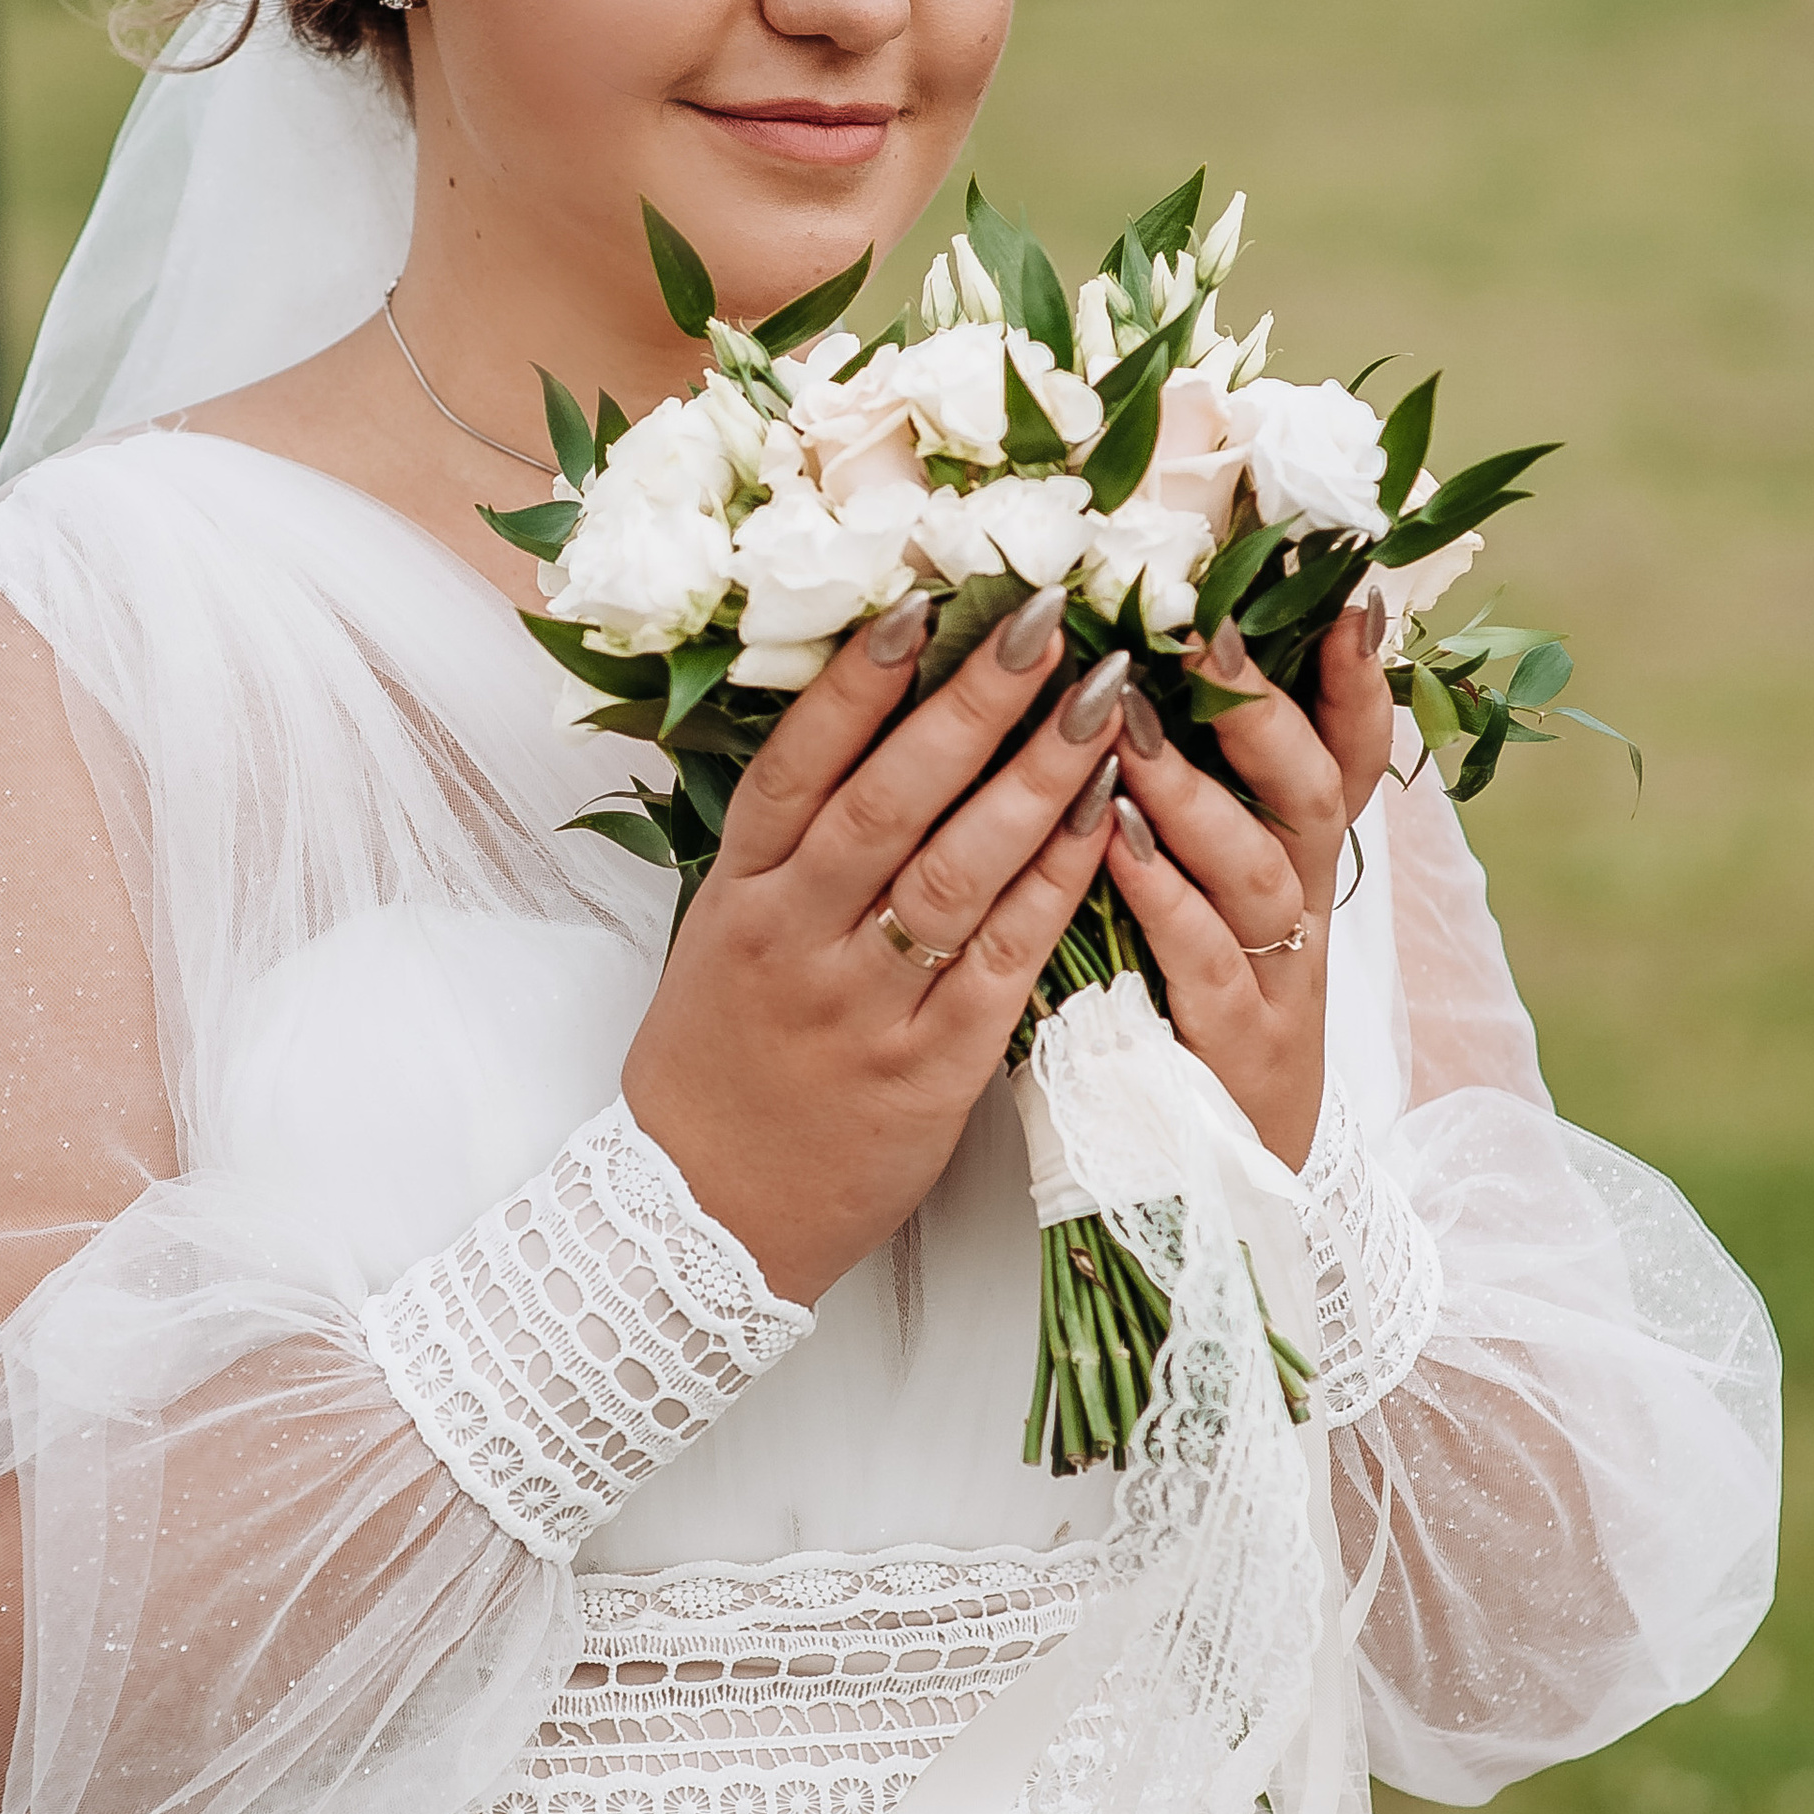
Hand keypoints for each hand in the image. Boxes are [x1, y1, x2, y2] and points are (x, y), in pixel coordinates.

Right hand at [622, 587, 1127, 1304]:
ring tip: (1107, 704)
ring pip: (956, 873)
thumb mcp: (721, 935)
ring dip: (1036, 779)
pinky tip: (1105, 823)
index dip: (861, 679)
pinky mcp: (928, 1070)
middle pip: (890, 799)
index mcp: (741, 896)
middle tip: (1052, 620)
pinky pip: (1005, 961)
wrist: (705, 1216)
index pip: (799, 764)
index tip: (925, 598)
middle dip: (975, 702)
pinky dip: (1058, 886)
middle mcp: (796, 939)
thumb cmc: (723, 1059)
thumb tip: (868, 715)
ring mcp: (862, 1006)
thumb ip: (788, 844)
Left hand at [1101, 583, 1396, 1171]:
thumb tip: (1127, 685)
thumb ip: (1182, 810)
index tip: (1347, 590)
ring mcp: (1276, 989)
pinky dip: (1161, 899)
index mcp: (1296, 872)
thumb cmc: (1181, 1021)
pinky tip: (1111, 845)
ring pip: (1259, 874)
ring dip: (1195, 794)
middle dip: (1266, 709)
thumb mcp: (1198, 905)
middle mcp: (1302, 918)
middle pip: (1312, 797)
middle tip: (1207, 630)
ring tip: (1131, 729)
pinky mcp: (1233, 1058)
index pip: (1351, 759)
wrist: (1218, 1195)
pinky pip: (1204, 965)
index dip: (1356, 681)